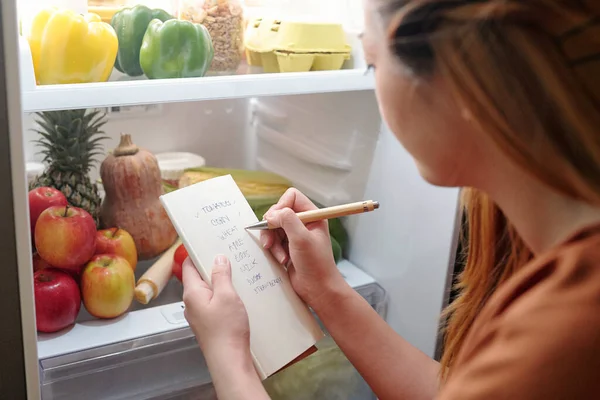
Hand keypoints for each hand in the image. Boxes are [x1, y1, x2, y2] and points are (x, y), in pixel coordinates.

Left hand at [182, 255, 249, 355]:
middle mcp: (191, 303)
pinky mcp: (209, 323)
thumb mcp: (227, 296)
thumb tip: (218, 258)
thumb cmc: (226, 329)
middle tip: (229, 256)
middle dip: (213, 266)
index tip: (209, 243)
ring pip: (208, 291)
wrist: (229, 360)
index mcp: (192, 293)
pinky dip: (224, 296)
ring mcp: (199, 314)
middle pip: (198, 277)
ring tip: (237, 274)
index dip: (196, 252)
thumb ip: (221, 275)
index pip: (188, 266)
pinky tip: (238, 296)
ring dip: (220, 282)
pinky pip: (214, 303)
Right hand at [260, 188, 346, 308]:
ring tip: (280, 255)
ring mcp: (294, 235)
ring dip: (272, 241)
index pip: (291, 197)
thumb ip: (287, 220)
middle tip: (271, 241)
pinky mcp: (287, 246)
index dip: (281, 206)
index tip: (276, 221)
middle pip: (278, 212)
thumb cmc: (316, 264)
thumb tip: (271, 215)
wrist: (317, 289)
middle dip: (272, 227)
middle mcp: (303, 222)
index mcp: (312, 216)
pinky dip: (273, 249)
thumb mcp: (302, 239)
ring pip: (273, 227)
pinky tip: (281, 260)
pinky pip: (272, 240)